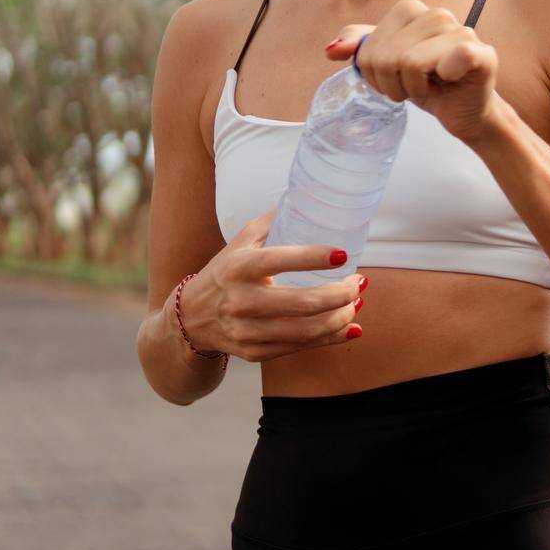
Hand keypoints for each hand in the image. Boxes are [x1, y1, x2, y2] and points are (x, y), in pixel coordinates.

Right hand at [177, 208, 366, 362]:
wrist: (190, 318)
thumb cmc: (225, 272)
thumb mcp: (240, 242)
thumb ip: (272, 222)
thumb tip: (309, 197)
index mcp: (238, 267)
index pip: (279, 260)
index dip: (313, 257)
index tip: (343, 254)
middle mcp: (240, 300)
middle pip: (302, 303)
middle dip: (341, 294)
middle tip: (359, 282)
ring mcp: (246, 330)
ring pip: (306, 330)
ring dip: (341, 317)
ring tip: (357, 302)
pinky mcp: (254, 352)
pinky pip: (300, 347)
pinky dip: (330, 338)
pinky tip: (348, 326)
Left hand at [324, 0, 504, 145]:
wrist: (464, 110)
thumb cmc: (427, 84)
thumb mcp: (387, 64)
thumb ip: (360, 48)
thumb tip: (332, 50)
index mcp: (413, 11)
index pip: (370, 45)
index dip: (374, 71)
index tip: (394, 79)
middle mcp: (439, 15)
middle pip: (387, 56)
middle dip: (393, 84)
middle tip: (413, 88)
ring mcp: (462, 32)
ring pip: (410, 62)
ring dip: (415, 89)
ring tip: (430, 89)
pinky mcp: (481, 53)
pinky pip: (445, 65)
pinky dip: (439, 85)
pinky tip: (448, 86)